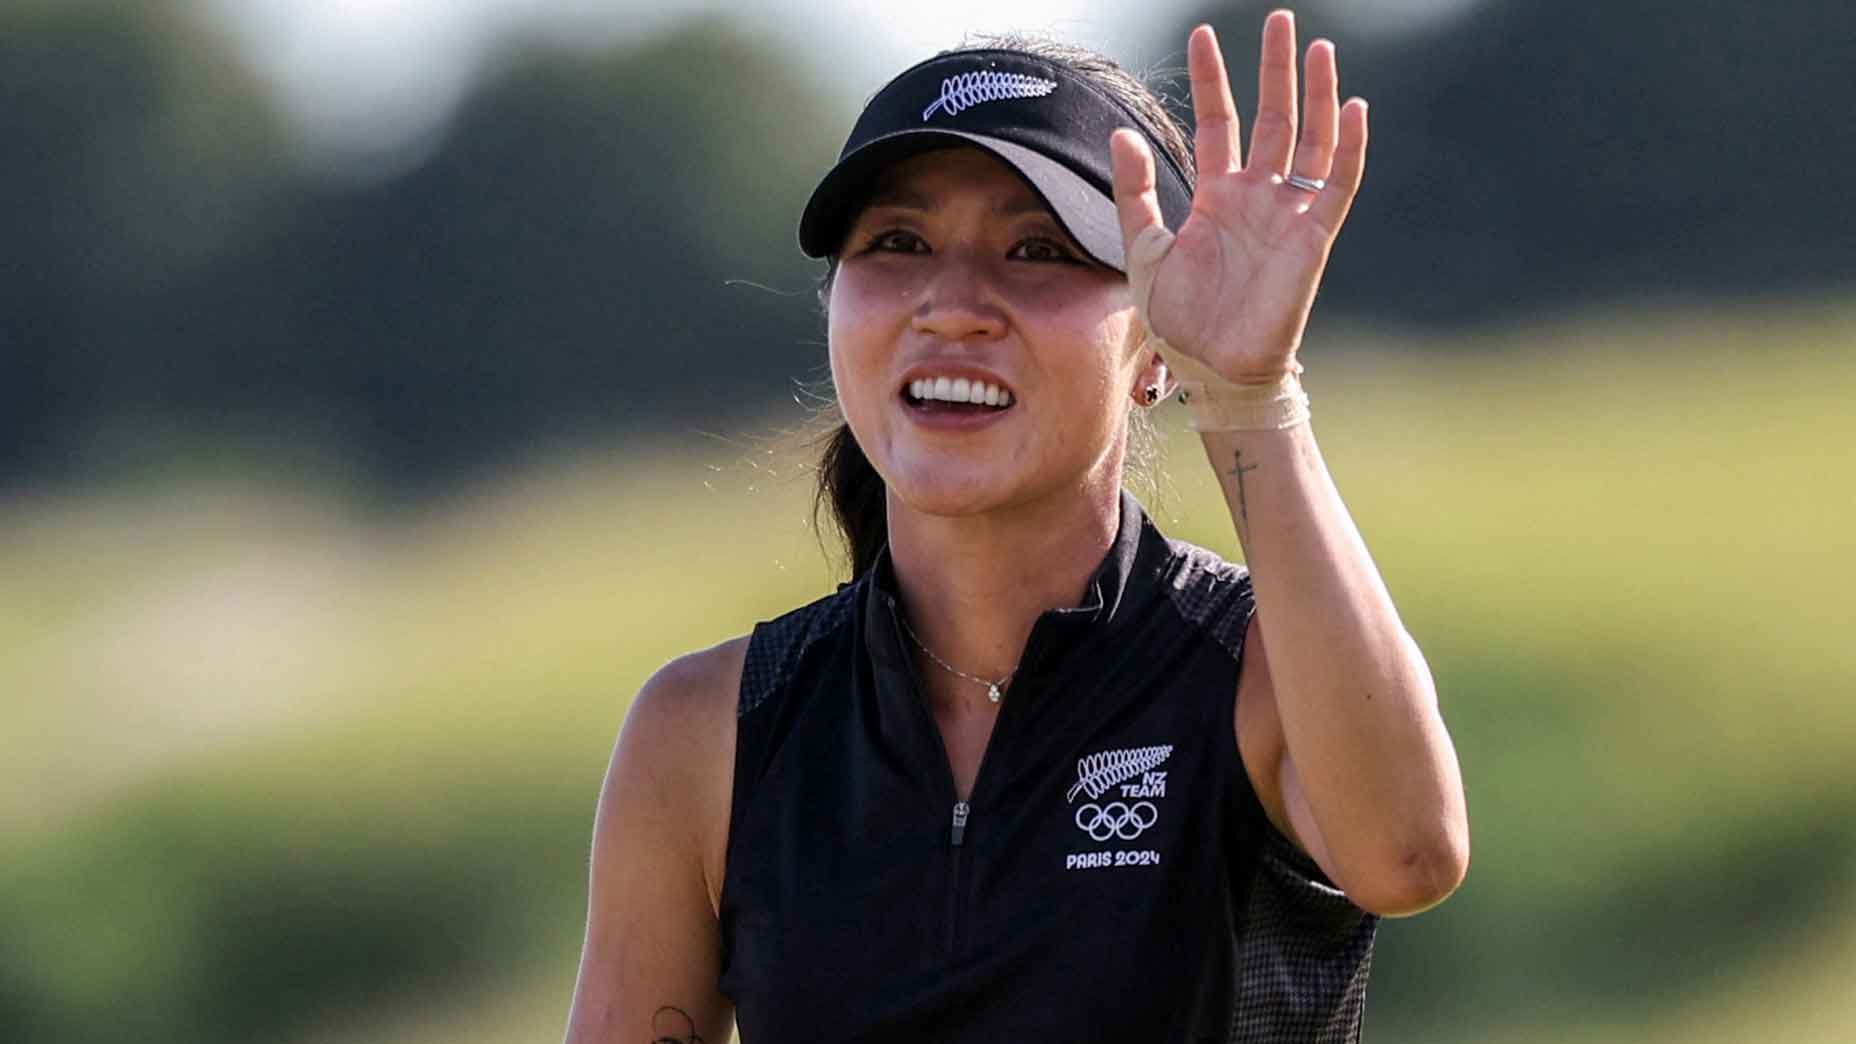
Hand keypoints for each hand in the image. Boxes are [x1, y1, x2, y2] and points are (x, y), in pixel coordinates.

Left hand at [1110, 12, 1365, 384]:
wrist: (1211, 367)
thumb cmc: (1180, 318)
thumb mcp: (1143, 250)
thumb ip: (1134, 193)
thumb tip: (1121, 134)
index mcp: (1216, 195)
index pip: (1218, 121)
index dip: (1212, 79)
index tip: (1201, 34)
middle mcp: (1256, 195)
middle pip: (1271, 117)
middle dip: (1274, 68)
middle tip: (1280, 18)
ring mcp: (1288, 213)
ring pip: (1310, 140)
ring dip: (1316, 95)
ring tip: (1317, 48)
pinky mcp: (1313, 236)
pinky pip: (1338, 184)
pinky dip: (1349, 148)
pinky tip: (1352, 108)